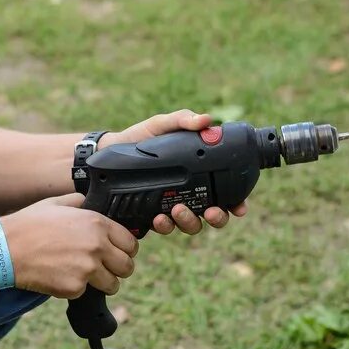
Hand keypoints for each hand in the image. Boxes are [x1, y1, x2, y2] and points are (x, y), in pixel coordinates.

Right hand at [0, 194, 137, 298]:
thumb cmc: (28, 225)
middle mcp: (97, 246)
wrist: (5, 250)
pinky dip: (76, 289)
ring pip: (113, 284)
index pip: (131, 243)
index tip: (116, 253)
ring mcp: (87, 269)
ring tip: (82, 274)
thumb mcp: (55, 203)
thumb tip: (88, 202)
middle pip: (127, 267)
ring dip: (102, 283)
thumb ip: (79, 202)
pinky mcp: (75, 288)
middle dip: (117, 269)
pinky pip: (86, 293)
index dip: (124, 249)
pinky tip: (60, 276)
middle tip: (102, 268)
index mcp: (96, 224)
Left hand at [100, 108, 249, 234]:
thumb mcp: (161, 125)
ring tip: (178, 210)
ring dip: (190, 222)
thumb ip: (182, 121)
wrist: (109, 152)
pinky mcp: (153, 216)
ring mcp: (172, 207)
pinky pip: (165, 228)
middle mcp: (190, 194)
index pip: (226, 192)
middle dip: (217, 218)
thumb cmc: (140, 137)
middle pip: (214, 215)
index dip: (237, 202)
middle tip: (211, 212)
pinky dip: (165, 226)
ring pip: (192, 225)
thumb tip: (206, 120)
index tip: (239, 207)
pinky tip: (159, 218)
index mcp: (198, 174)